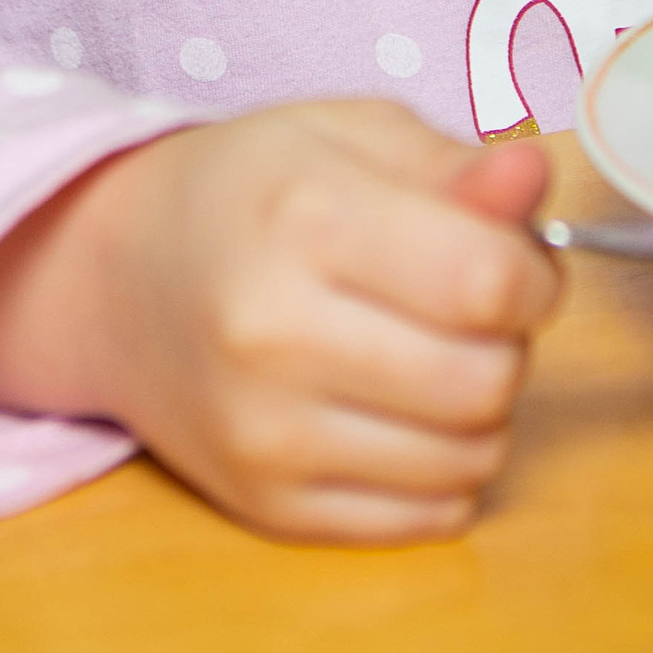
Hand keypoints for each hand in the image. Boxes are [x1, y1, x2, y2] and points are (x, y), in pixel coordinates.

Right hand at [0, 99, 562, 541]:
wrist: (118, 277)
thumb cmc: (250, 191)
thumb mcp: (349, 134)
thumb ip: (454, 164)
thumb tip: (534, 183)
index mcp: (306, 218)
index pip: (488, 282)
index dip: (534, 274)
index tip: (513, 261)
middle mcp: (276, 334)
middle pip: (487, 379)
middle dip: (508, 343)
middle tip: (467, 310)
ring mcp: (265, 433)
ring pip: (469, 459)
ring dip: (481, 411)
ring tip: (430, 356)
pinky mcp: (266, 504)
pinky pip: (427, 517)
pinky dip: (443, 471)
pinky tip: (402, 415)